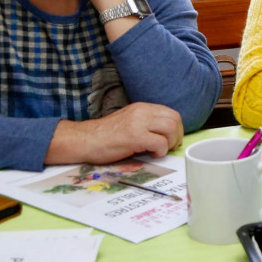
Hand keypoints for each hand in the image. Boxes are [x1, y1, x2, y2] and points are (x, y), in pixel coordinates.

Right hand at [47, 102, 183, 165]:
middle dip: (177, 136)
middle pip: (175, 119)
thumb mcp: (130, 122)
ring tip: (159, 150)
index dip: (176, 128)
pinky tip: (151, 154)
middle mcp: (142, 112)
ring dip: (170, 142)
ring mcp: (138, 123)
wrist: (84, 140)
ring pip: (171, 128)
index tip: (171, 139)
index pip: (171, 113)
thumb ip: (147, 123)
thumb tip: (167, 134)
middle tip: (168, 147)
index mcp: (142, 108)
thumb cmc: (106, 136)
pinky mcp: (134, 136)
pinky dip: (160, 151)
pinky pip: (160, 143)